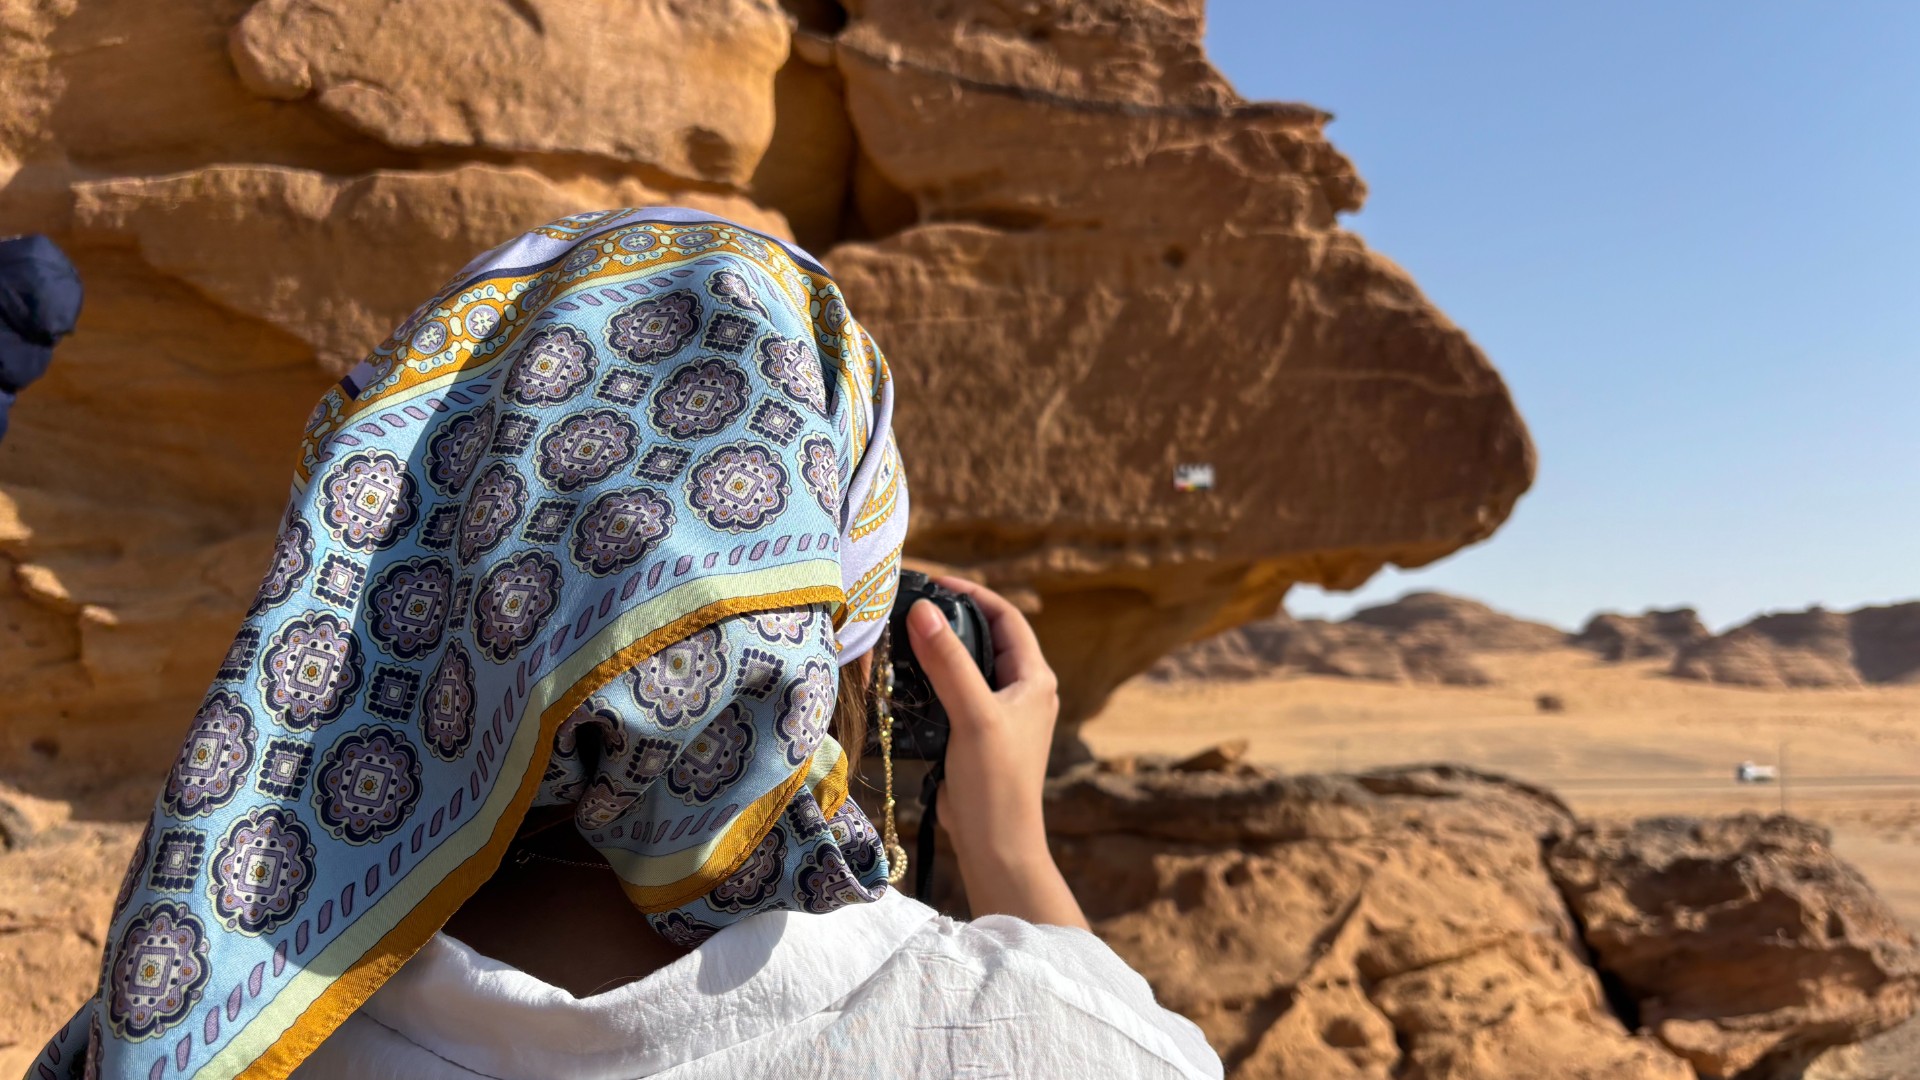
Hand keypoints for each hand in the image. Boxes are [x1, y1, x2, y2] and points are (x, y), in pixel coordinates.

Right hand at [905, 578, 1088, 929]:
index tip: (934, 581)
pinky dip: (930, 681)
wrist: (995, 844)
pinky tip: (902, 678)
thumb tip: (923, 610)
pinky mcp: (976, 735)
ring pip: (967, 666)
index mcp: (1034, 679)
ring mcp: (999, 714)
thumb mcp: (974, 715)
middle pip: (984, 638)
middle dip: (950, 619)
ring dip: (937, 651)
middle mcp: (1022, 691)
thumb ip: (949, 662)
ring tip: (899, 636)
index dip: (972, 594)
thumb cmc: (995, 782)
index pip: (1006, 617)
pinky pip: (953, 694)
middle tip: (909, 605)